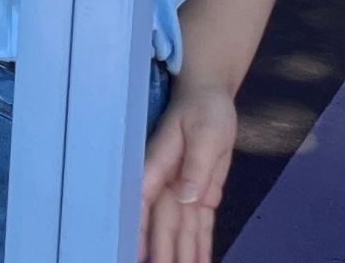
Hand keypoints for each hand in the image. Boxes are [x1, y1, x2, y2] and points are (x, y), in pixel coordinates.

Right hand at [140, 80, 235, 262]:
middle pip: (164, 223)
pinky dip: (200, 246)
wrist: (209, 98)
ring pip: (181, 230)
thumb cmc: (203, 110)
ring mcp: (183, 190)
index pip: (146, 202)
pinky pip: (200, 226)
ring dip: (181, 254)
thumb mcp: (205, 133)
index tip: (135, 252)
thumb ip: (196, 166)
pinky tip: (199, 262)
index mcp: (161, 165)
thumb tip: (186, 198)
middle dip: (161, 251)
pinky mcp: (200, 195)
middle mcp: (167, 182)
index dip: (140, 228)